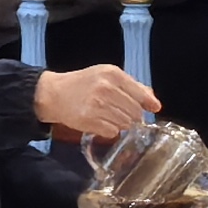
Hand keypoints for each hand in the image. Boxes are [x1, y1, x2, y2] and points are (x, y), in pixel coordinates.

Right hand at [31, 64, 158, 139]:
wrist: (54, 93)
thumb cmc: (83, 83)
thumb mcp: (106, 76)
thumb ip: (131, 86)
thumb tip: (153, 101)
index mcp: (112, 74)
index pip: (140, 94)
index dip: (149, 103)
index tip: (154, 108)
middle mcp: (106, 88)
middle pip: (135, 112)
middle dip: (132, 115)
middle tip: (121, 112)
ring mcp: (97, 105)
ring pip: (125, 124)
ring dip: (121, 123)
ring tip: (108, 116)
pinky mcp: (89, 120)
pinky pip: (112, 132)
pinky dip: (109, 130)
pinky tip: (101, 122)